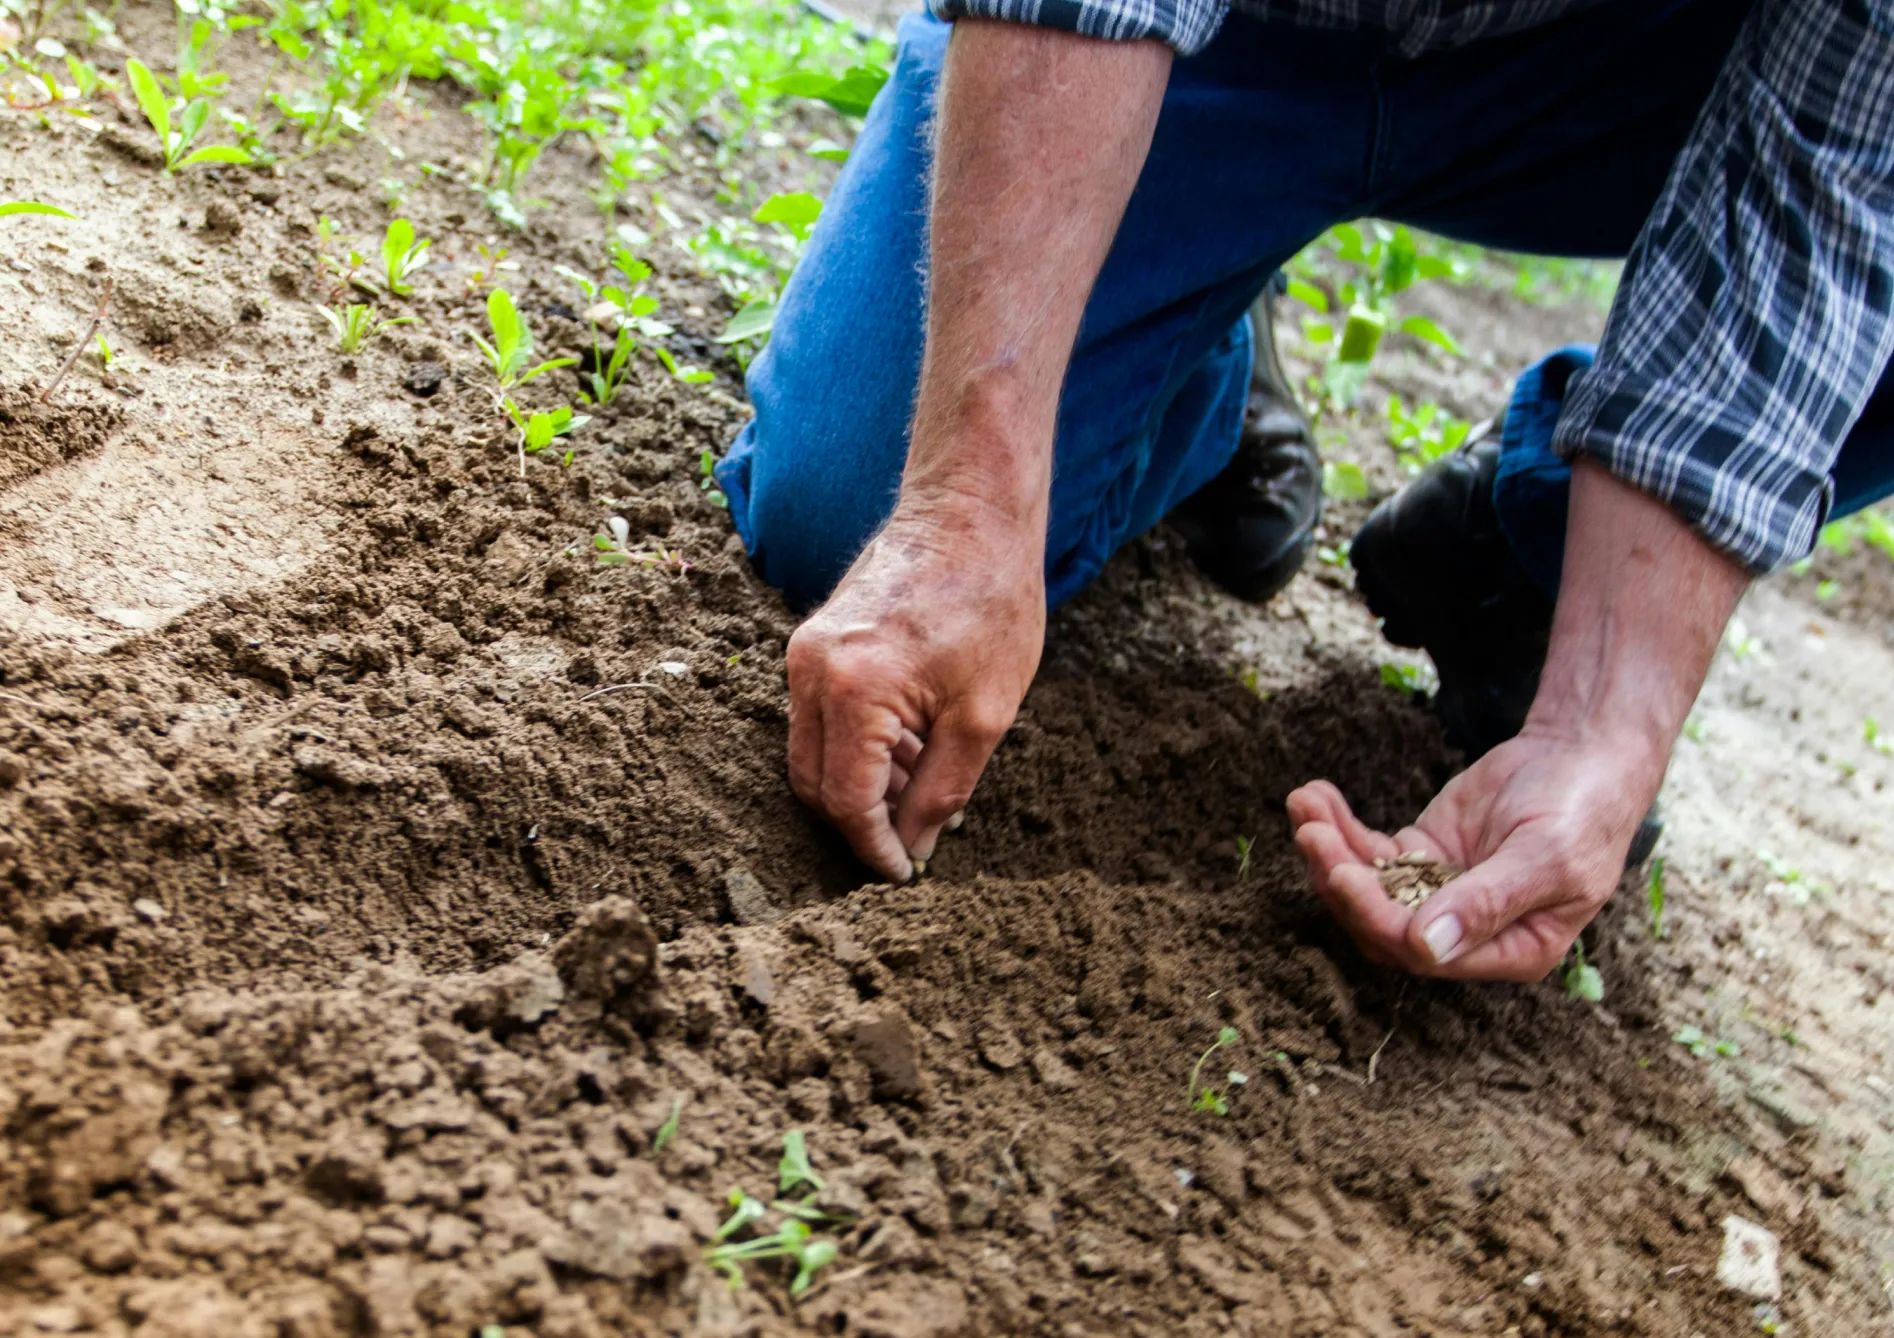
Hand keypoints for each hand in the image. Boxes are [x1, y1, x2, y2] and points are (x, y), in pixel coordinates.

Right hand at [785, 499, 1044, 881]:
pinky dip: (857, 747)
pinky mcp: (813, 641)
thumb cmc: (990, 603)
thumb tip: (914, 848)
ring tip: (924, 789)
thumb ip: (941, 791)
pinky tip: (911, 750)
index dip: (874, 848)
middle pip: (814, 783)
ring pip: (812, 753)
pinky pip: (820, 717)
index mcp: (853, 690)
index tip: (904, 874)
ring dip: (861, 785)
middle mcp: (811, 671)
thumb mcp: (984, 715)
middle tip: (913, 842)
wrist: (970, 513)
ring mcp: (805, 652)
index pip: (846, 801)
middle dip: (860, 823)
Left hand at [1287, 726, 1660, 979]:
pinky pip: (1369, 850)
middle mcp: (1467, 932)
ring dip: (1330, 851)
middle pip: (1383, 924)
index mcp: (1510, 950)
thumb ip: (1487, 902)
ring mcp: (1438, 892)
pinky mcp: (1421, 853)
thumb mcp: (1546, 858)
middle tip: (1311, 835)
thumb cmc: (1582, 812)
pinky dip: (1339, 826)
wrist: (1583, 754)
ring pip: (1368, 887)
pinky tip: (1315, 796)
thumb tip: (1427, 948)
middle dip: (1341, 881)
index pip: (1425, 952)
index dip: (1378, 917)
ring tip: (1304, 805)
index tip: (1344, 873)